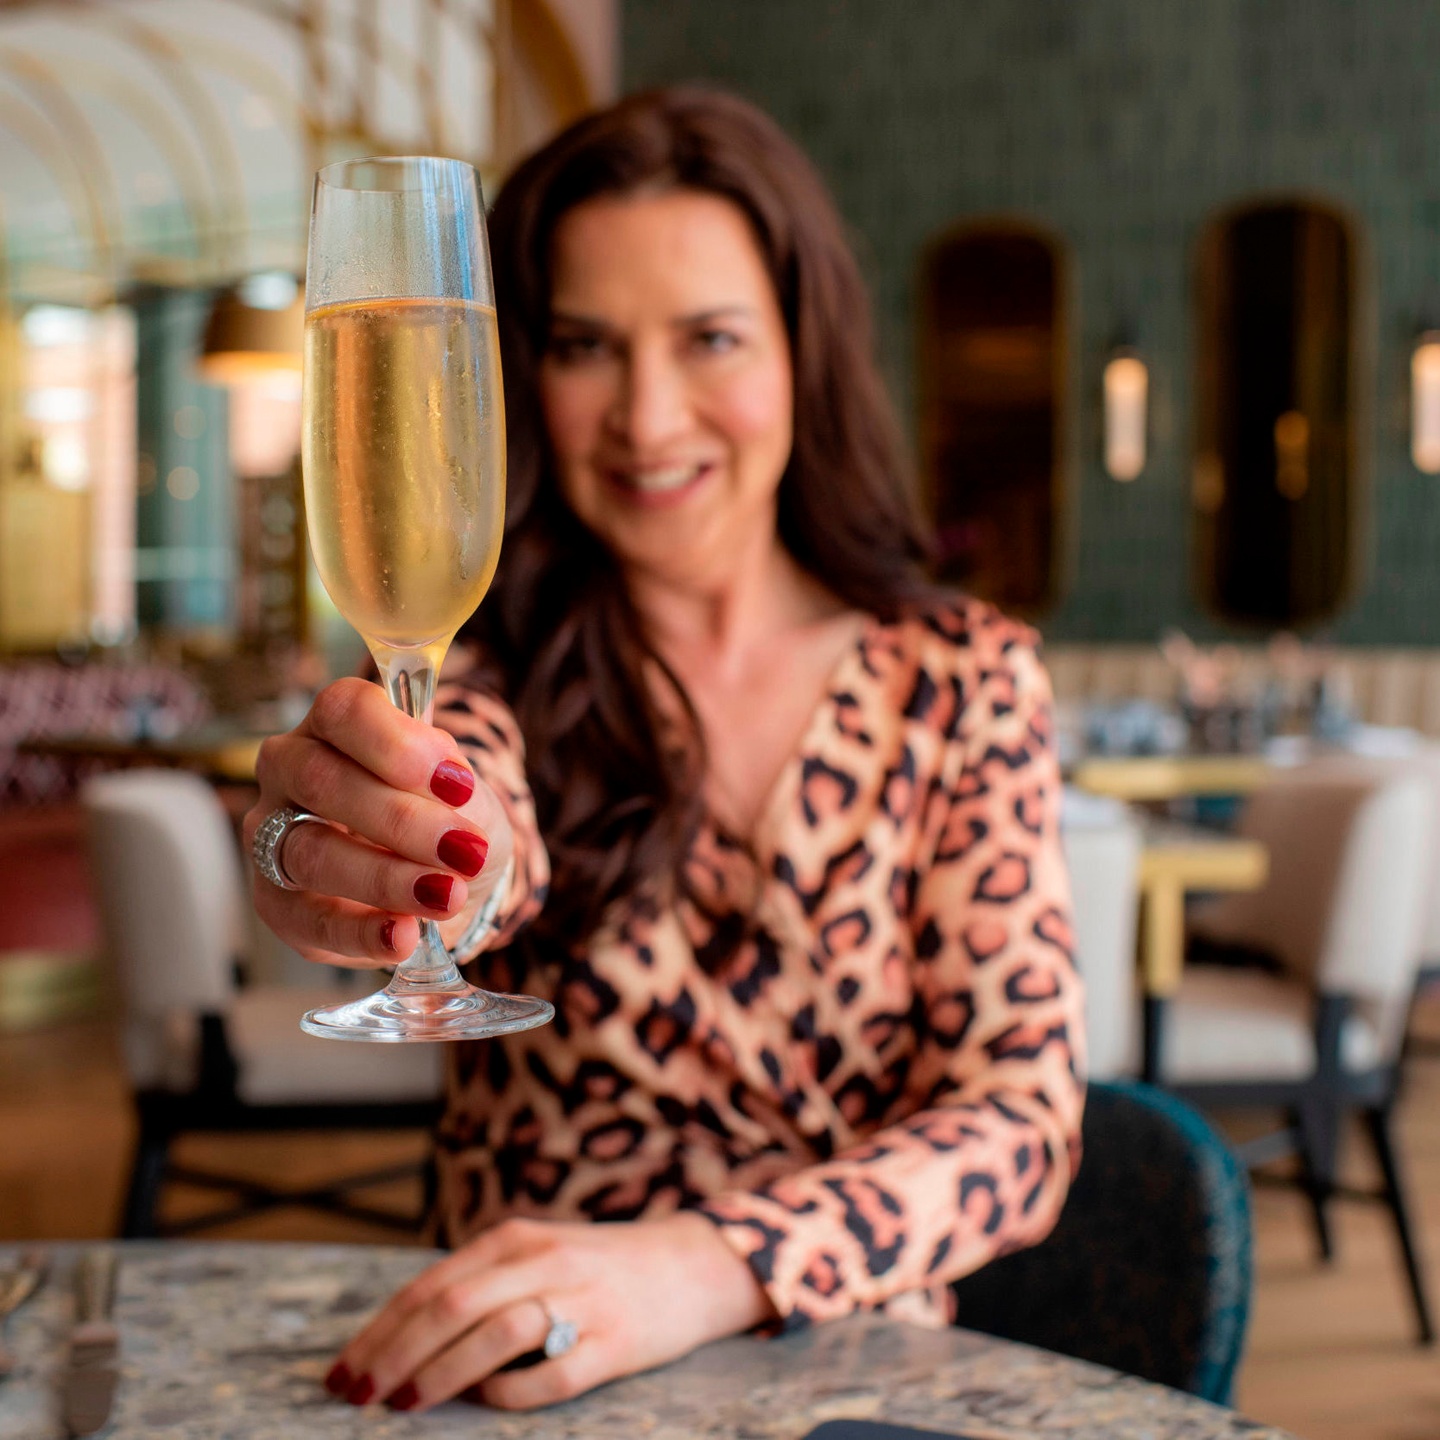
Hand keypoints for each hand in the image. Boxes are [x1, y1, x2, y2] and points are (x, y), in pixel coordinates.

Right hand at [242, 677, 513, 967]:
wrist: (450, 878)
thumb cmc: (449, 816)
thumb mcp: (469, 796)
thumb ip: (457, 786)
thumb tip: (450, 788)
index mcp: (334, 726)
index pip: (342, 710)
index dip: (396, 743)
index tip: (456, 782)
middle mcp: (289, 771)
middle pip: (322, 780)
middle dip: (401, 820)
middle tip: (463, 851)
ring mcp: (273, 836)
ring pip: (310, 852)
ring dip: (385, 878)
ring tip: (445, 895)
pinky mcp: (277, 903)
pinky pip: (308, 920)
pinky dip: (361, 932)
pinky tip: (403, 936)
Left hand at [323, 1213, 774, 1411]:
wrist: (691, 1265)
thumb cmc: (599, 1267)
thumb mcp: (537, 1254)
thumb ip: (482, 1282)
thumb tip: (402, 1336)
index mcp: (517, 1238)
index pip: (430, 1286)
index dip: (379, 1330)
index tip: (342, 1370)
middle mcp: (545, 1262)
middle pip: (451, 1308)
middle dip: (393, 1355)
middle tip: (356, 1395)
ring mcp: (581, 1301)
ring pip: (494, 1335)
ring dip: (439, 1374)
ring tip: (403, 1403)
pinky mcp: (614, 1343)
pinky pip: (550, 1374)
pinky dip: (507, 1393)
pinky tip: (483, 1403)